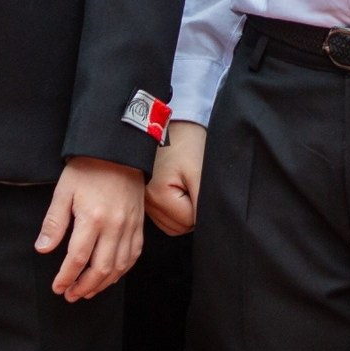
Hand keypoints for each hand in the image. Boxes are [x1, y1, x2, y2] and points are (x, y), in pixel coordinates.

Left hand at [38, 156, 145, 301]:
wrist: (118, 151)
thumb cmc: (88, 169)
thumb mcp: (63, 191)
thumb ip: (54, 222)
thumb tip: (43, 249)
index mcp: (92, 218)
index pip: (78, 258)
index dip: (66, 277)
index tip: (58, 287)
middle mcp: (114, 226)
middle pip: (101, 268)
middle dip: (83, 287)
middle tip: (70, 294)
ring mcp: (130, 226)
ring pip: (119, 266)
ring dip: (102, 283)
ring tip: (87, 291)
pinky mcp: (139, 224)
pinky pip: (133, 255)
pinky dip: (122, 270)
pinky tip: (111, 276)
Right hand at [145, 122, 205, 236]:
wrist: (170, 123)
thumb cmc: (186, 142)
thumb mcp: (199, 172)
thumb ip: (202, 203)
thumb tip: (206, 226)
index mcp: (157, 196)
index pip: (188, 222)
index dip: (200, 207)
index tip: (198, 184)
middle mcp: (145, 201)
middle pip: (178, 227)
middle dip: (191, 211)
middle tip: (193, 184)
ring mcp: (143, 201)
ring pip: (172, 225)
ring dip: (183, 211)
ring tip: (185, 185)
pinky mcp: (145, 197)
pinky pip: (164, 217)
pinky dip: (175, 208)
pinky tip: (177, 189)